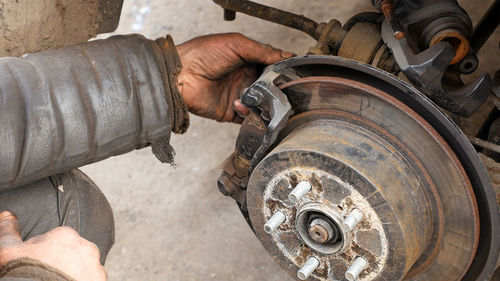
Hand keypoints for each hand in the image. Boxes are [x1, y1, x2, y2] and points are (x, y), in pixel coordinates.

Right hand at [0, 211, 105, 280]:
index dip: (42, 254)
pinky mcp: (101, 280)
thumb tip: (7, 215)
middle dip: (61, 262)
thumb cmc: (27, 272)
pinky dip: (83, 280)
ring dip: (74, 273)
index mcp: (66, 234)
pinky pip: (92, 279)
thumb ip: (8, 231)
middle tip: (46, 275)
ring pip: (84, 267)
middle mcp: (86, 247)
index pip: (54, 241)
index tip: (35, 265)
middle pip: (71, 254)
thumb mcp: (9, 251)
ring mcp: (96, 266)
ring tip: (57, 280)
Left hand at [176, 33, 294, 121]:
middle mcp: (244, 79)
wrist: (181, 75)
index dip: (281, 72)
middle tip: (280, 91)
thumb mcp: (237, 44)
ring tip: (260, 99)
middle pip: (269, 88)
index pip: (271, 68)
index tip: (291, 75)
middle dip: (275, 90)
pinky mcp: (230, 112)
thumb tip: (285, 56)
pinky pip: (247, 118)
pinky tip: (241, 104)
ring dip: (264, 104)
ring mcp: (238, 96)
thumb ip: (262, 51)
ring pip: (261, 105)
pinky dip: (250, 115)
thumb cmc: (203, 54)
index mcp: (247, 61)